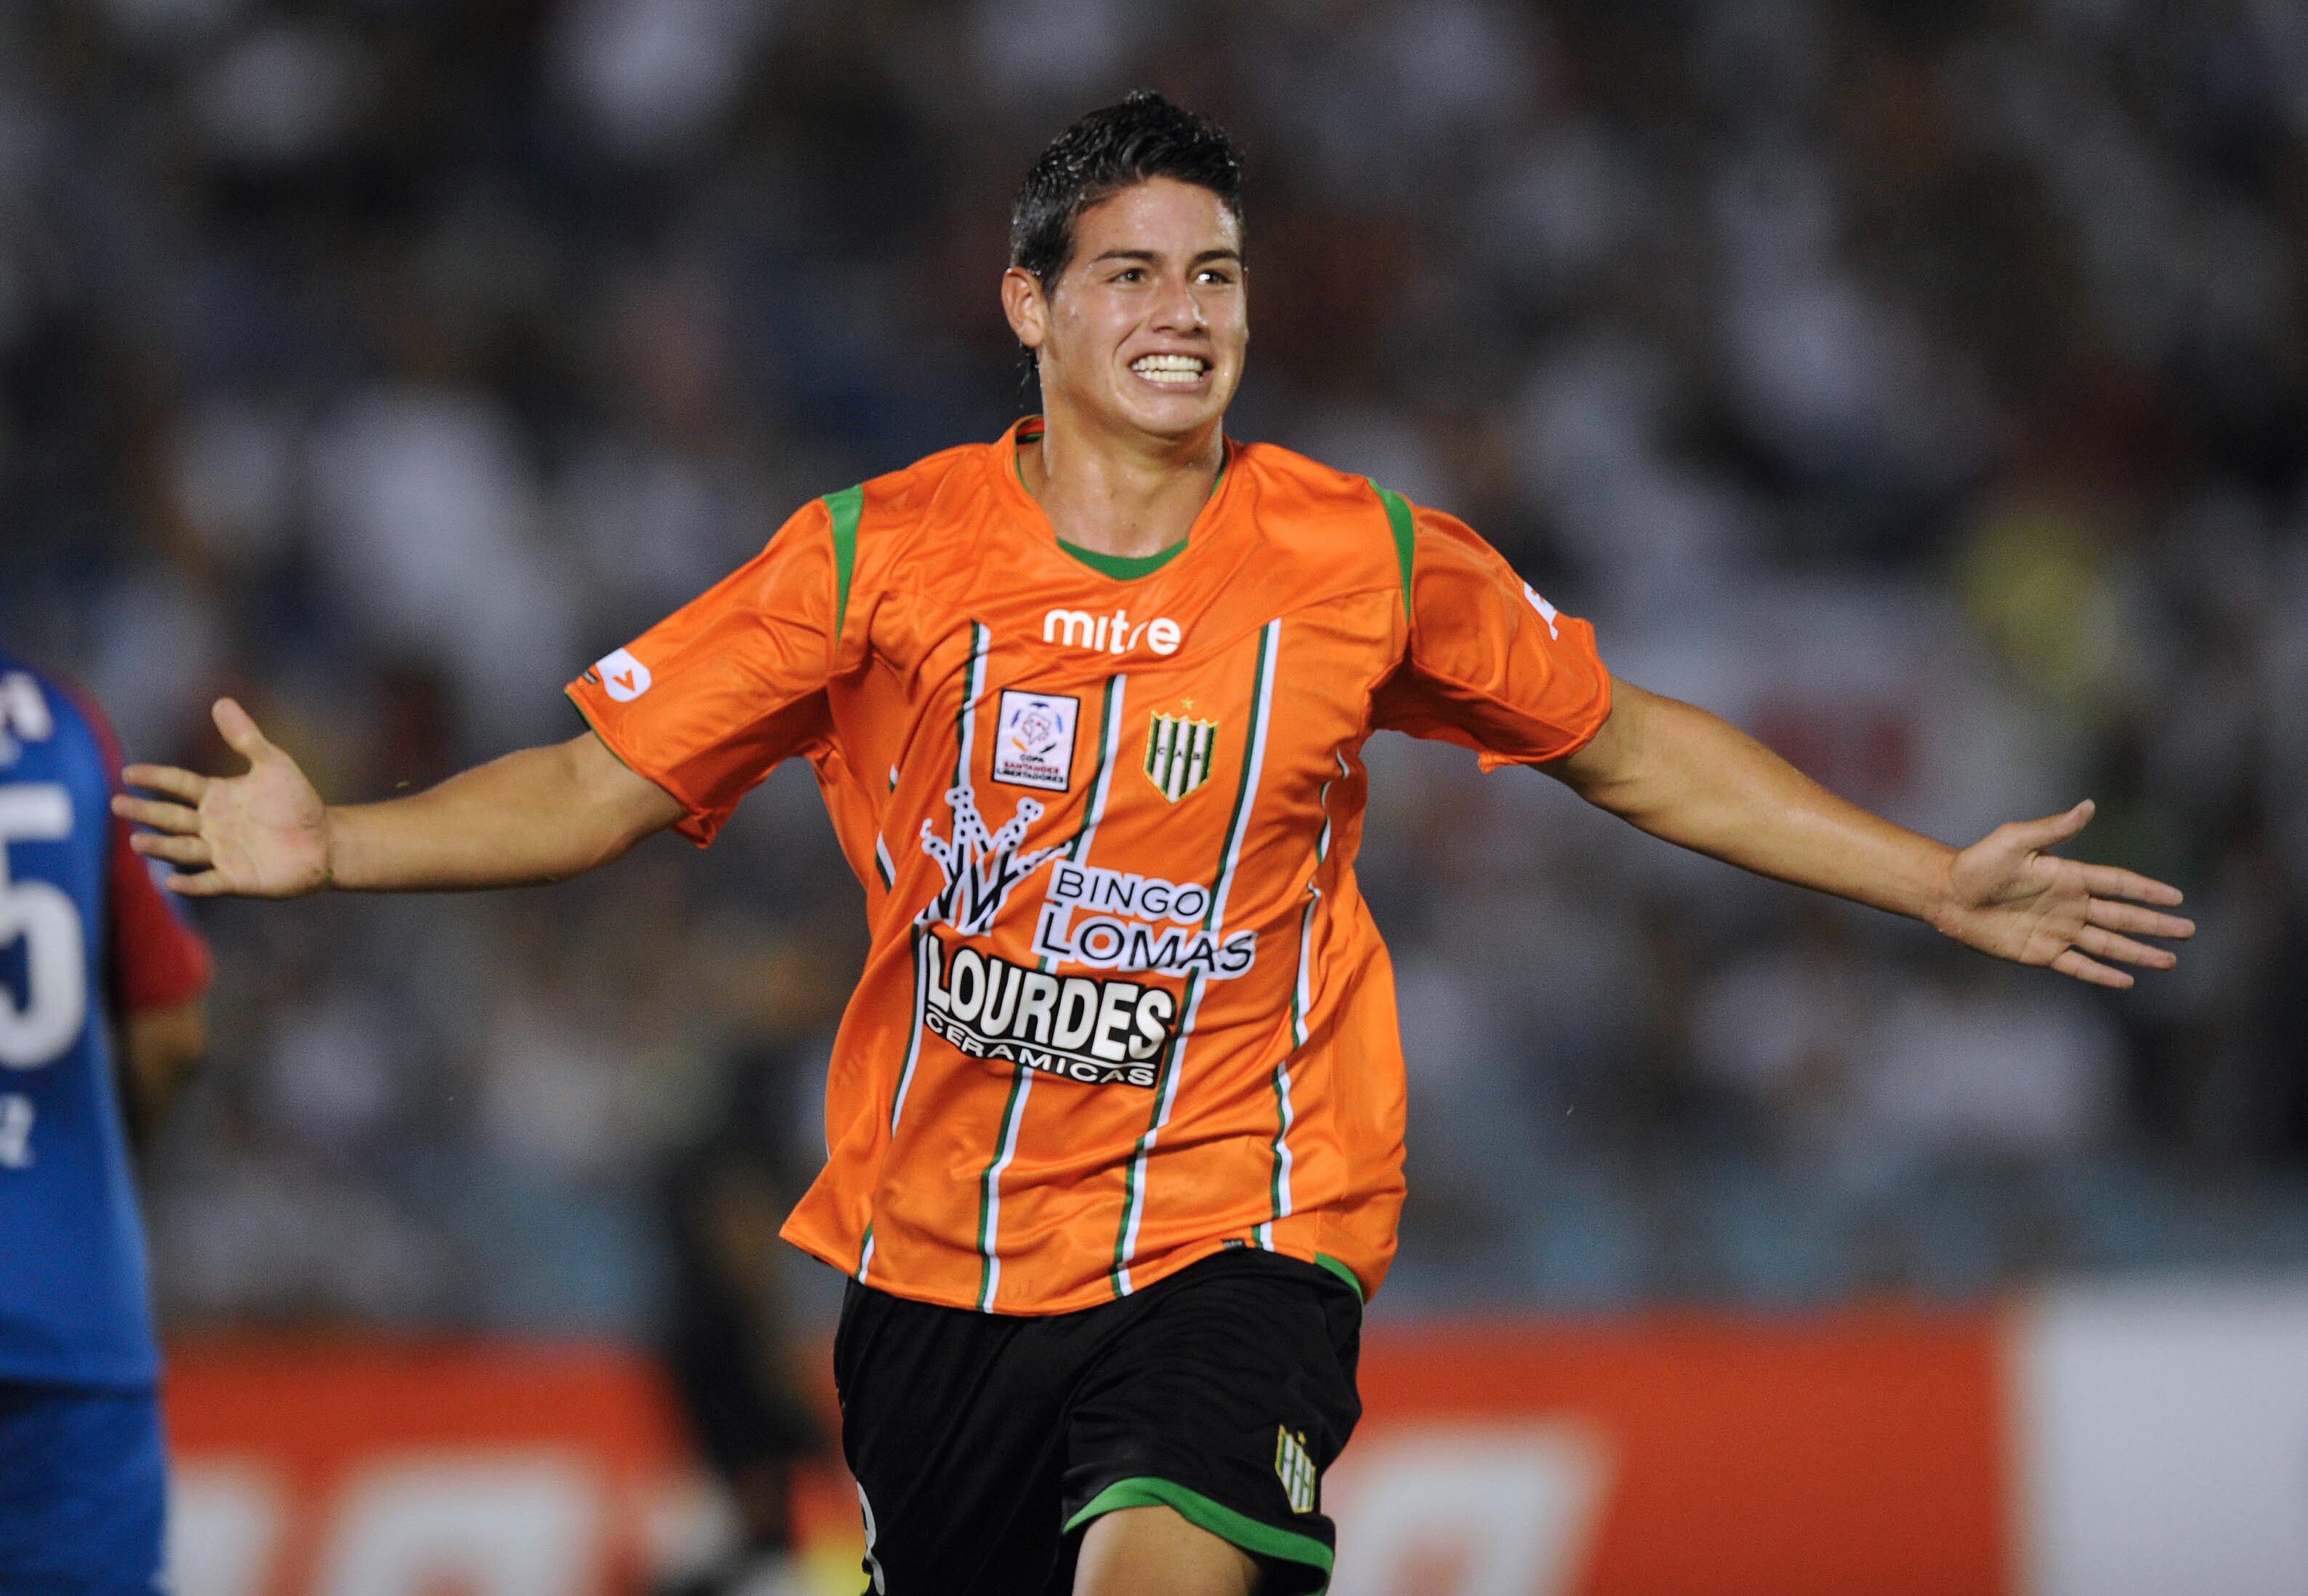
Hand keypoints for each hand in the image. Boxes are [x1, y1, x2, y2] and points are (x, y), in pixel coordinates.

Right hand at [112, 698, 331, 897]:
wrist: (325, 841)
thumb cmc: (297, 802)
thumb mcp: (273, 764)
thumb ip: (245, 737)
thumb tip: (221, 701)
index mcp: (215, 796)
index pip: (178, 784)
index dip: (155, 778)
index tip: (128, 772)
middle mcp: (211, 825)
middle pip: (171, 817)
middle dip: (145, 811)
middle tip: (117, 804)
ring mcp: (220, 853)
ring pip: (183, 849)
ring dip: (160, 845)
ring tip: (136, 840)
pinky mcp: (236, 879)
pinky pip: (208, 882)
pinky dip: (191, 884)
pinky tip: (172, 882)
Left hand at [1936, 800, 2192, 987]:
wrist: (1947, 895)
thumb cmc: (1977, 863)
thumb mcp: (2015, 841)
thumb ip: (2053, 828)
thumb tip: (2088, 806)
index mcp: (2069, 876)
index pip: (2118, 883)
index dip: (2147, 891)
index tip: (2177, 897)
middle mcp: (2070, 904)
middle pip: (2123, 917)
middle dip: (2155, 925)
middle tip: (2188, 931)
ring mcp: (2059, 930)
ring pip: (2108, 944)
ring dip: (2138, 953)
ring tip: (2169, 961)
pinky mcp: (2042, 952)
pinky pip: (2078, 965)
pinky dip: (2102, 974)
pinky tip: (2126, 980)